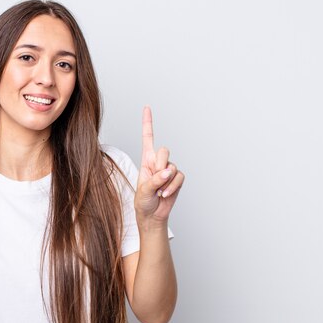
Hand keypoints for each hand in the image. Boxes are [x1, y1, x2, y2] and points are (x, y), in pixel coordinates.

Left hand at [134, 106, 184, 225]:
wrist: (152, 215)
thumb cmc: (143, 202)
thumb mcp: (144, 190)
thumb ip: (155, 180)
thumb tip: (168, 171)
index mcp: (146, 160)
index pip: (148, 138)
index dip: (148, 122)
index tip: (147, 107)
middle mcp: (158, 162)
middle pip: (164, 151)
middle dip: (160, 166)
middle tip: (155, 180)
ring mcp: (168, 170)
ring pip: (173, 167)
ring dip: (166, 182)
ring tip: (158, 192)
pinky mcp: (177, 179)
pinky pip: (180, 177)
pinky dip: (173, 187)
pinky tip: (165, 194)